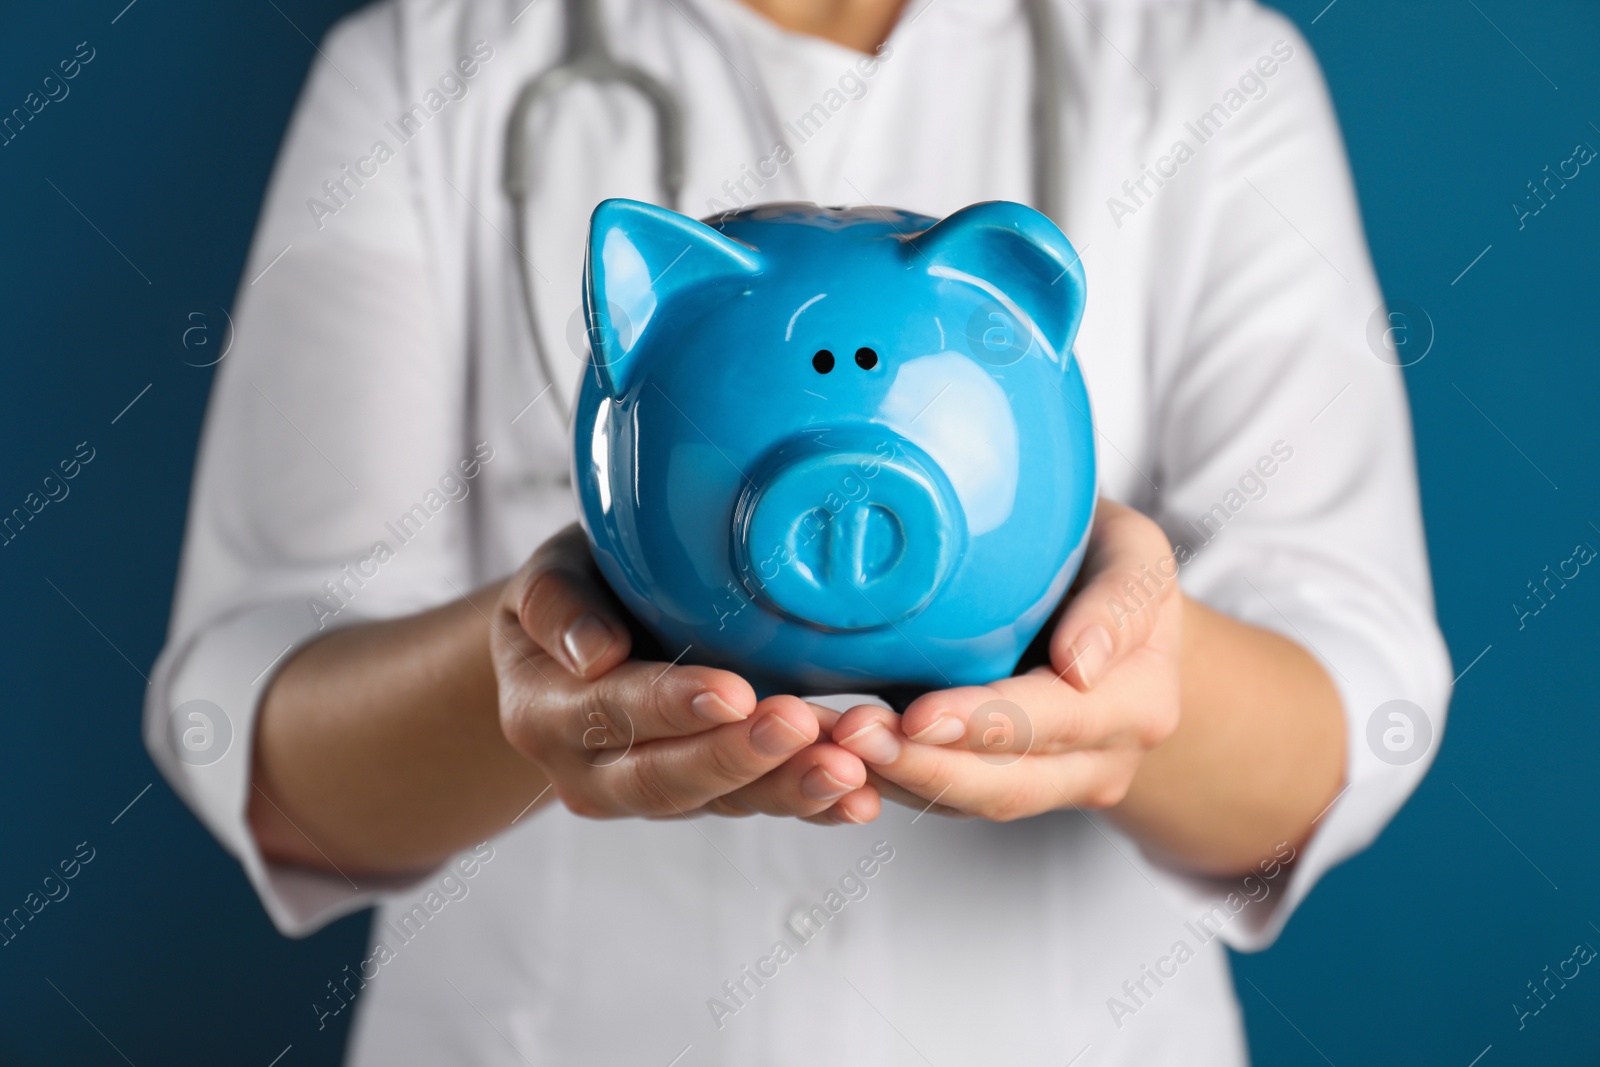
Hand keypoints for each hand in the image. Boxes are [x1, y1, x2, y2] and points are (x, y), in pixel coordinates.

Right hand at [492, 525, 879, 823]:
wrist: (576, 647)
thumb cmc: (576, 593)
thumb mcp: (548, 578)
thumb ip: (557, 604)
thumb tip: (593, 652)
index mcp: (543, 711)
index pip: (610, 713)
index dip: (672, 706)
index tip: (734, 692)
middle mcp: (590, 770)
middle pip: (665, 778)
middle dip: (740, 757)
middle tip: (802, 727)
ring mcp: (649, 793)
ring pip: (720, 802)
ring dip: (789, 788)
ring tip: (848, 768)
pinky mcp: (703, 797)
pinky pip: (756, 806)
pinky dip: (811, 805)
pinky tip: (859, 798)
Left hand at [831, 499, 1181, 820]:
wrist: (1110, 616)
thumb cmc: (1111, 567)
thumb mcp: (1135, 555)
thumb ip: (1120, 599)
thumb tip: (1082, 661)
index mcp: (1138, 702)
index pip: (1057, 719)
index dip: (986, 722)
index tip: (919, 714)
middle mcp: (1102, 760)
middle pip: (1008, 783)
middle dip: (924, 764)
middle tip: (851, 733)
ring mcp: (1054, 784)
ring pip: (971, 800)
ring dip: (896, 778)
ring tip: (831, 744)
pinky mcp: (1005, 786)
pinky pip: (946, 796)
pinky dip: (888, 780)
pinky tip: (832, 755)